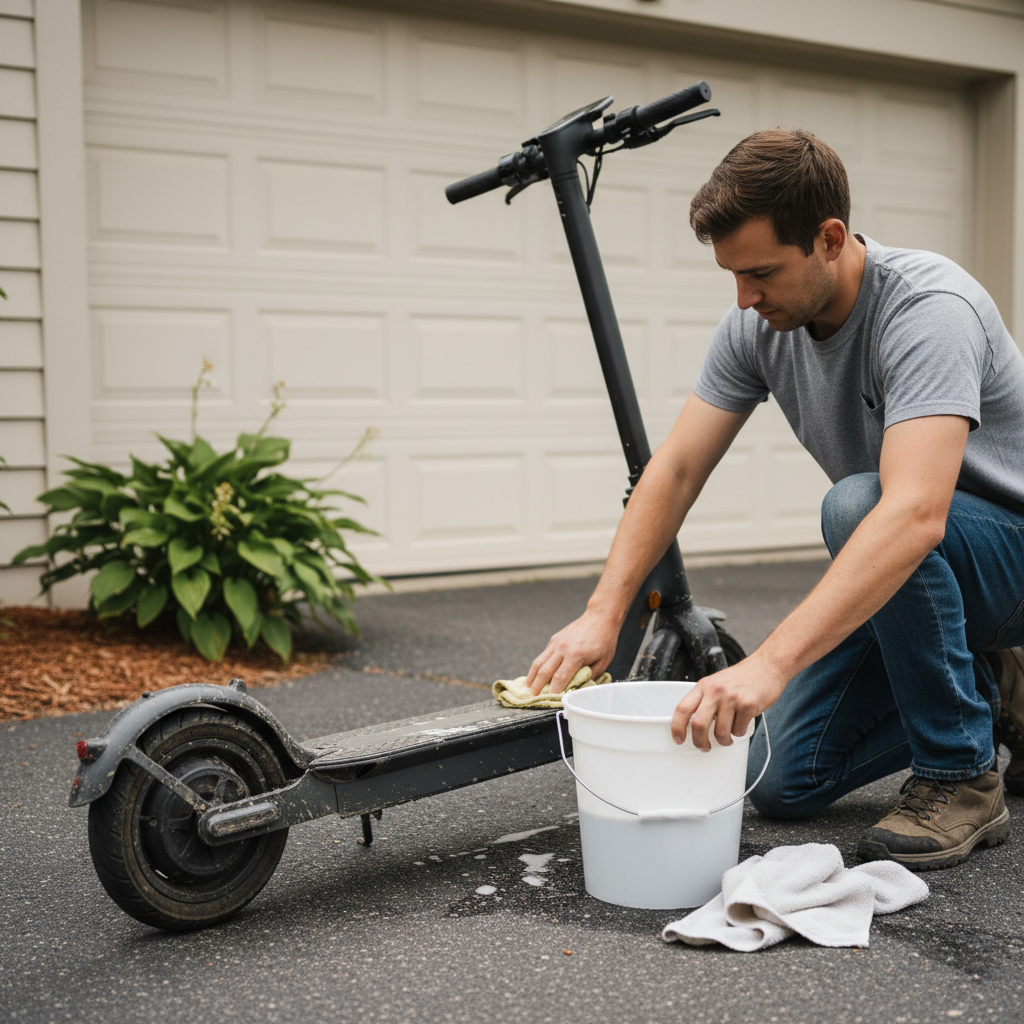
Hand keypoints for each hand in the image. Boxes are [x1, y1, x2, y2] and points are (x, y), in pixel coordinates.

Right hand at [525, 610, 618, 694]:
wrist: (600, 617)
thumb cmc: (604, 640)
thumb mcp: (603, 661)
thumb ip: (590, 676)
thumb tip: (579, 688)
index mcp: (576, 655)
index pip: (560, 678)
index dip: (553, 691)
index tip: (550, 700)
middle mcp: (562, 648)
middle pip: (544, 671)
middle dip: (537, 686)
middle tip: (533, 697)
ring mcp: (556, 643)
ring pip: (539, 662)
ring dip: (532, 676)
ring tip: (528, 687)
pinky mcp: (554, 639)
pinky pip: (543, 655)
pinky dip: (537, 666)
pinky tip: (535, 674)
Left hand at [670, 652, 786, 749]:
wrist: (766, 666)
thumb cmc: (740, 678)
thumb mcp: (715, 683)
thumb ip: (705, 700)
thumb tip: (693, 727)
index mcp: (703, 686)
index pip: (682, 708)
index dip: (677, 727)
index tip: (678, 739)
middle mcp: (715, 691)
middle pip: (699, 724)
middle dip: (700, 742)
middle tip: (704, 747)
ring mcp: (732, 698)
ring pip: (721, 732)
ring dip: (724, 740)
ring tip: (728, 737)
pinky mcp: (749, 704)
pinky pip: (739, 730)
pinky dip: (740, 733)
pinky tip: (742, 723)